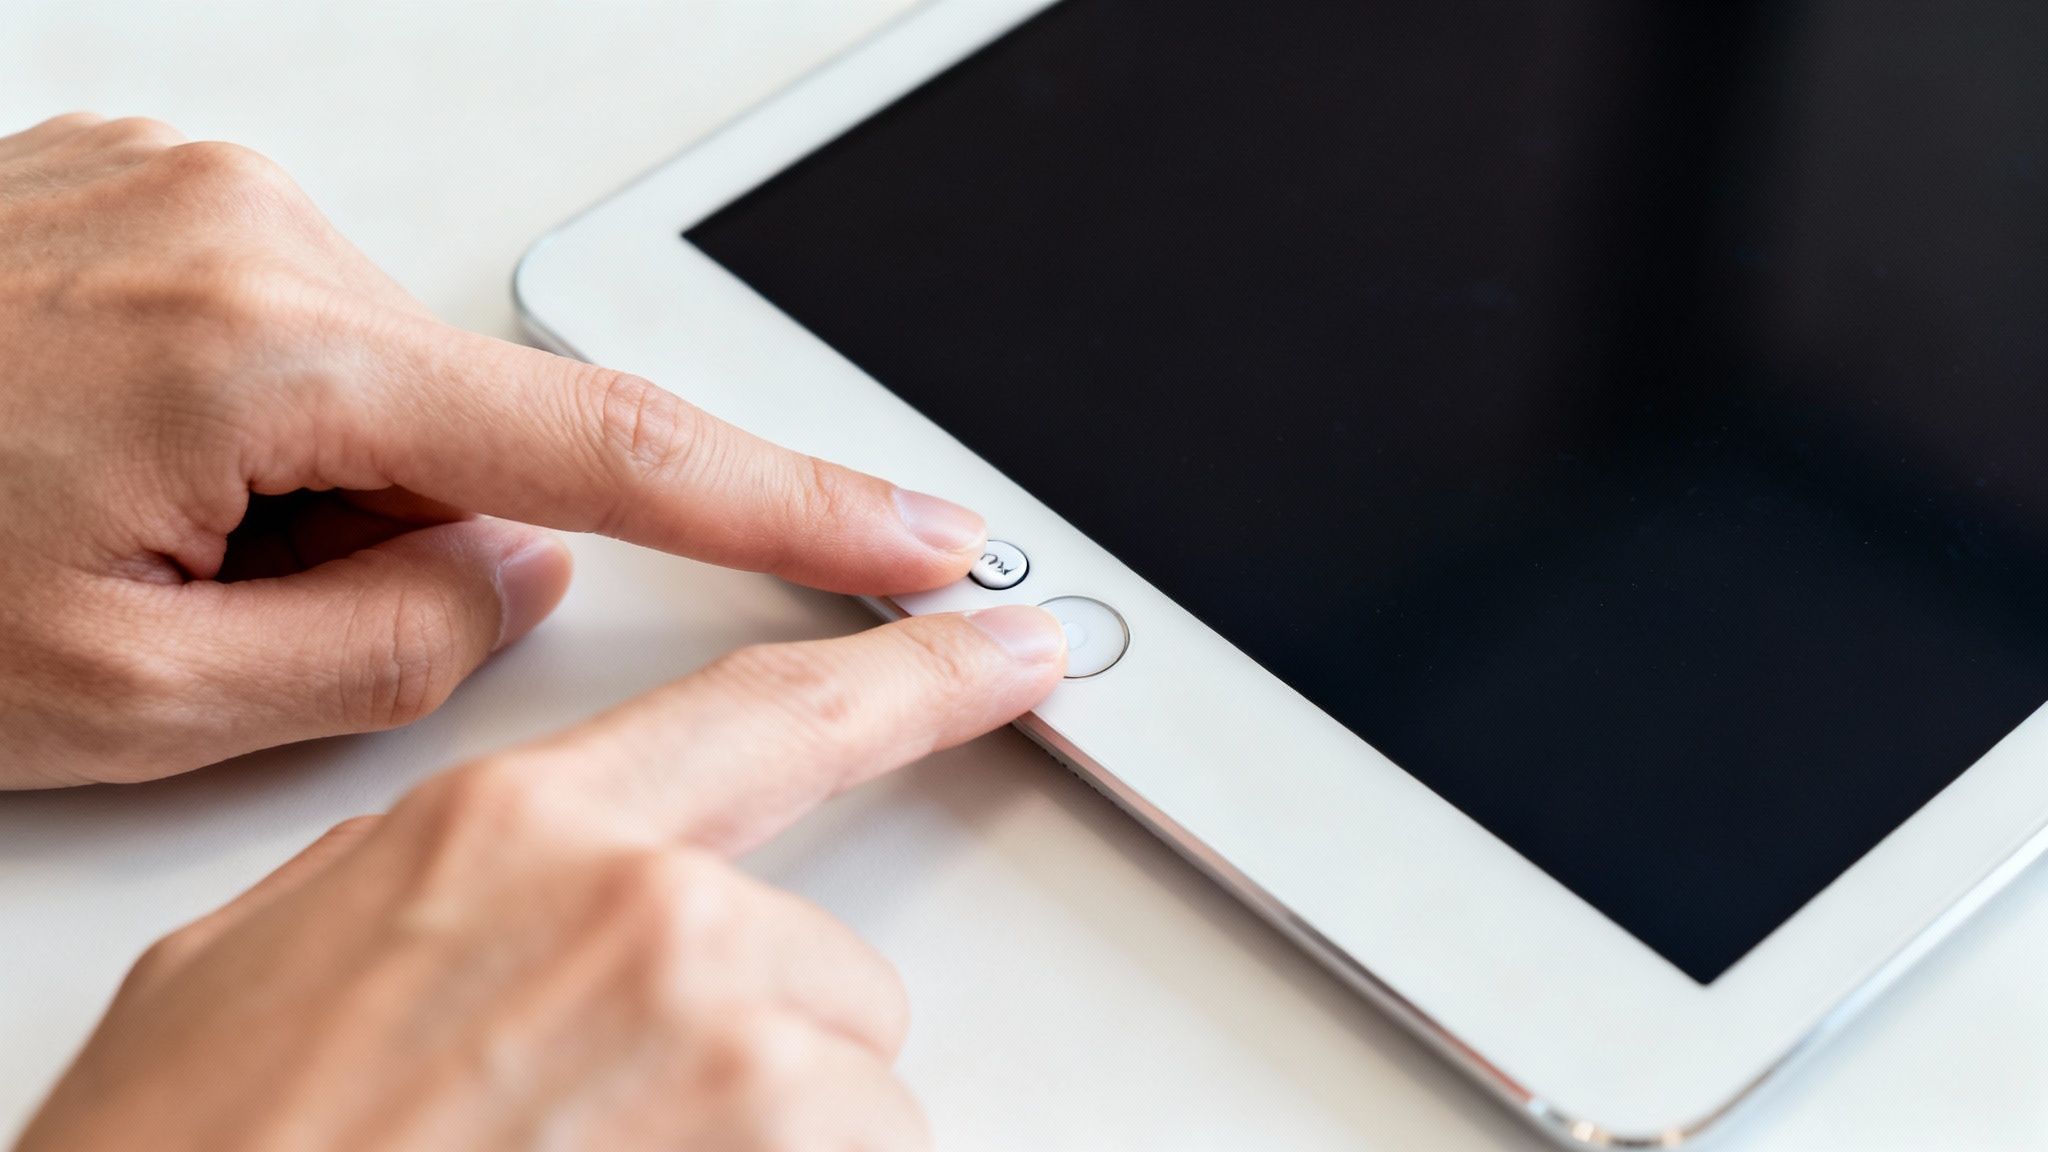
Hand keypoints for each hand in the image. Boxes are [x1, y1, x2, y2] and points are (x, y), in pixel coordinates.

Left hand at [0, 114, 989, 787]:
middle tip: (217, 600)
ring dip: (309, 482)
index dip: (794, 505)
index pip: (612, 448)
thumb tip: (522, 567)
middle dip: (395, 538)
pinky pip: (289, 325)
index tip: (920, 532)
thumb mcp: (128, 702)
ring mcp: (193, 183)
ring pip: (374, 384)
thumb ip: (390, 646)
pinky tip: (107, 447)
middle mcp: (247, 222)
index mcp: (261, 346)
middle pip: (466, 429)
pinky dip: (251, 416)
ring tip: (125, 518)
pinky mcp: (151, 177)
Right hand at [16, 606, 1066, 1151]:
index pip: (773, 713)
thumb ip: (427, 885)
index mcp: (511, 835)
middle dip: (751, 1045)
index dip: (914, 677)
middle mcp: (642, 916)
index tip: (1008, 650)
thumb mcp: (269, 969)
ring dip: (758, 1149)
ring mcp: (723, 1051)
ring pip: (847, 1092)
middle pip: (815, 960)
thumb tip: (499, 885)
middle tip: (600, 1121)